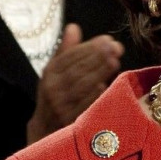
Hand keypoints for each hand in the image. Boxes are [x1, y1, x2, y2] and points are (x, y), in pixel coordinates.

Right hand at [26, 23, 124, 143]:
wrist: (44, 132)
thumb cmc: (56, 96)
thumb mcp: (56, 73)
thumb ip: (66, 50)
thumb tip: (73, 27)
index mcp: (49, 74)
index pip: (68, 58)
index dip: (88, 48)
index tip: (107, 39)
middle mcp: (52, 90)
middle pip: (75, 71)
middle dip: (97, 58)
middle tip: (116, 47)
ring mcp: (59, 108)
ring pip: (79, 88)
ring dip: (97, 74)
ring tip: (114, 61)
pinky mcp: (68, 123)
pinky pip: (81, 108)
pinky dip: (92, 96)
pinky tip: (105, 86)